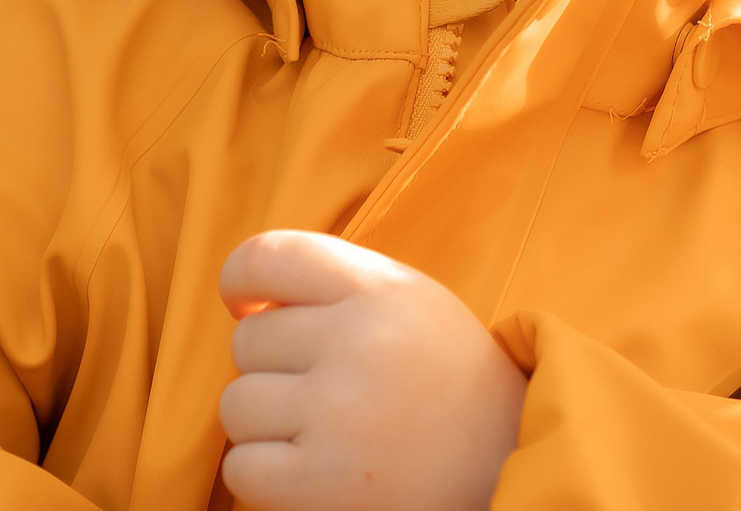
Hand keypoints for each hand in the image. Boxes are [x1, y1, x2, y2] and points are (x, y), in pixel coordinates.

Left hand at [217, 230, 527, 510]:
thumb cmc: (441, 379)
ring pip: (236, 406)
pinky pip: (240, 467)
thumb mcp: (408, 302)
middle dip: (273, 369)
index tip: (247, 306)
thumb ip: (333, 284)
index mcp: (379, 290)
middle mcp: (357, 343)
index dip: (238, 281)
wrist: (504, 466)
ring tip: (325, 434)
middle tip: (328, 392)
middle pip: (247, 341)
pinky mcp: (322, 483)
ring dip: (266, 427)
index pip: (265, 258)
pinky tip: (311, 472)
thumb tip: (240, 300)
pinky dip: (263, 477)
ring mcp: (337, 414)